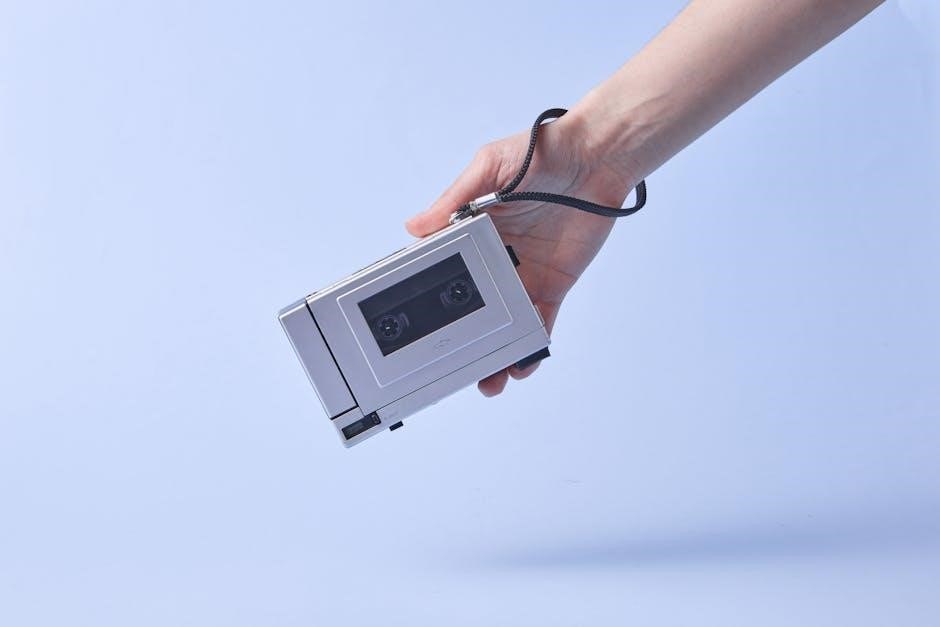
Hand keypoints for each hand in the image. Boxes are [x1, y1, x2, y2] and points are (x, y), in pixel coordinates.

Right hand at [405, 114, 637, 396]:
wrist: (597, 156)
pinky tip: (522, 366)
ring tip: (488, 380)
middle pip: (473, 306)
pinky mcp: (554, 283)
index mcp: (473, 231)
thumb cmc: (542, 150)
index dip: (433, 298)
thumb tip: (414, 226)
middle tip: (452, 367)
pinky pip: (541, 320)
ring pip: (505, 323)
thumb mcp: (489, 167)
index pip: (446, 268)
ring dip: (496, 352)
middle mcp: (496, 257)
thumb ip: (454, 199)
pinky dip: (533, 345)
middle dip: (463, 339)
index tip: (420, 326)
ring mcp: (525, 273)